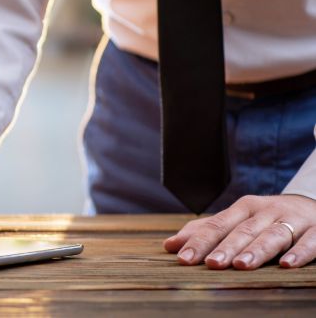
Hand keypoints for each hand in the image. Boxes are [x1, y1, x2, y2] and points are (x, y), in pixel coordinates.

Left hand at [164, 194, 315, 269]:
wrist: (314, 205)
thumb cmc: (267, 218)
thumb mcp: (238, 220)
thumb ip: (206, 232)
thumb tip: (169, 245)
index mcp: (243, 208)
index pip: (217, 225)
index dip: (199, 242)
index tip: (183, 258)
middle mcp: (266, 211)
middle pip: (243, 230)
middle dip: (226, 247)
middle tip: (211, 264)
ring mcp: (293, 219)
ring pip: (273, 235)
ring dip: (257, 250)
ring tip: (241, 265)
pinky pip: (309, 241)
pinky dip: (299, 252)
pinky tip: (287, 265)